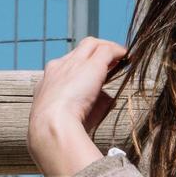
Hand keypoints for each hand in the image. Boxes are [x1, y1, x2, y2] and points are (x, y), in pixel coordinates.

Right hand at [27, 37, 128, 176]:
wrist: (51, 127)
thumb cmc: (62, 131)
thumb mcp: (72, 118)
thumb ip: (91, 105)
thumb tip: (108, 98)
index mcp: (48, 84)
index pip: (67, 67)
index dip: (83, 68)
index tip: (98, 75)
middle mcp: (57, 68)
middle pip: (78, 52)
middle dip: (95, 54)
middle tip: (113, 62)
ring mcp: (72, 64)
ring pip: (91, 45)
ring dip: (108, 49)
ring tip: (122, 56)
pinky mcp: (89, 64)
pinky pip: (106, 50)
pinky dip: (118, 51)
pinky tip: (127, 57)